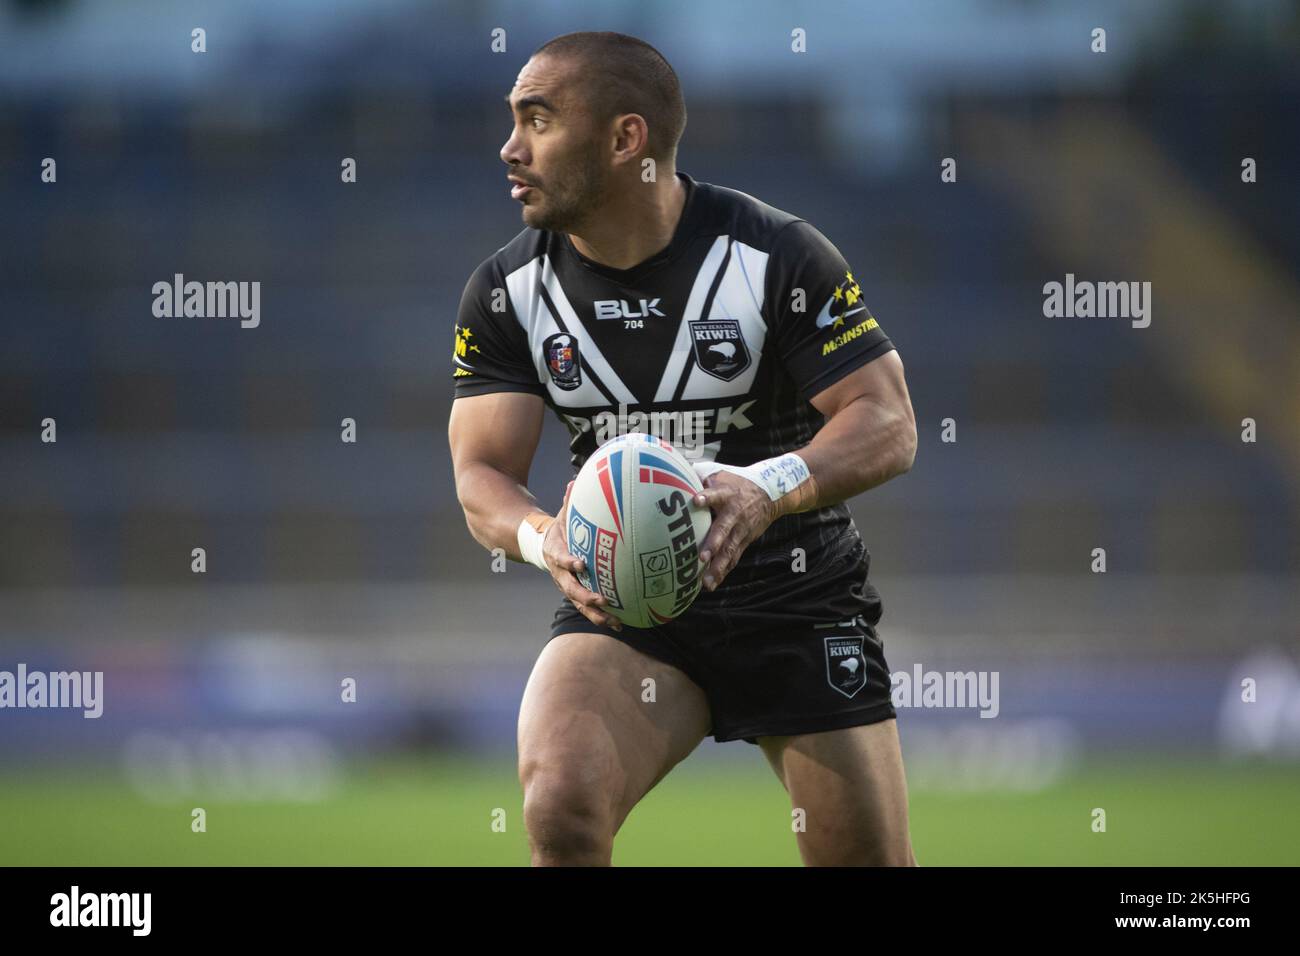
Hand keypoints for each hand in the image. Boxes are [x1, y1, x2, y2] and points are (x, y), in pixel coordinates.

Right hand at [542, 479, 622, 630]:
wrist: (542, 547)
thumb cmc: (560, 528)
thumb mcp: (563, 514)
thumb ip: (570, 501)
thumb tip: (576, 480)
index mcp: (556, 552)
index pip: (561, 558)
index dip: (569, 562)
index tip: (581, 564)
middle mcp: (560, 573)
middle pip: (571, 589)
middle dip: (586, 597)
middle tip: (602, 600)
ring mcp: (567, 586)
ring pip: (579, 605)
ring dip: (597, 615)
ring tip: (615, 622)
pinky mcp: (575, 594)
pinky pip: (588, 609)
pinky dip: (603, 616)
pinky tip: (622, 623)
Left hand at [692, 470, 779, 591]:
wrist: (771, 495)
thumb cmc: (736, 484)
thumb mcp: (721, 475)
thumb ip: (700, 476)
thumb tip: (672, 471)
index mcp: (727, 494)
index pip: (716, 494)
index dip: (707, 497)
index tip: (696, 500)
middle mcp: (734, 514)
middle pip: (724, 529)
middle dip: (713, 544)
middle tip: (702, 557)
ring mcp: (740, 530)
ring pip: (729, 550)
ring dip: (717, 566)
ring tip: (705, 581)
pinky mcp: (743, 542)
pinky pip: (732, 558)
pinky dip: (722, 572)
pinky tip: (710, 584)